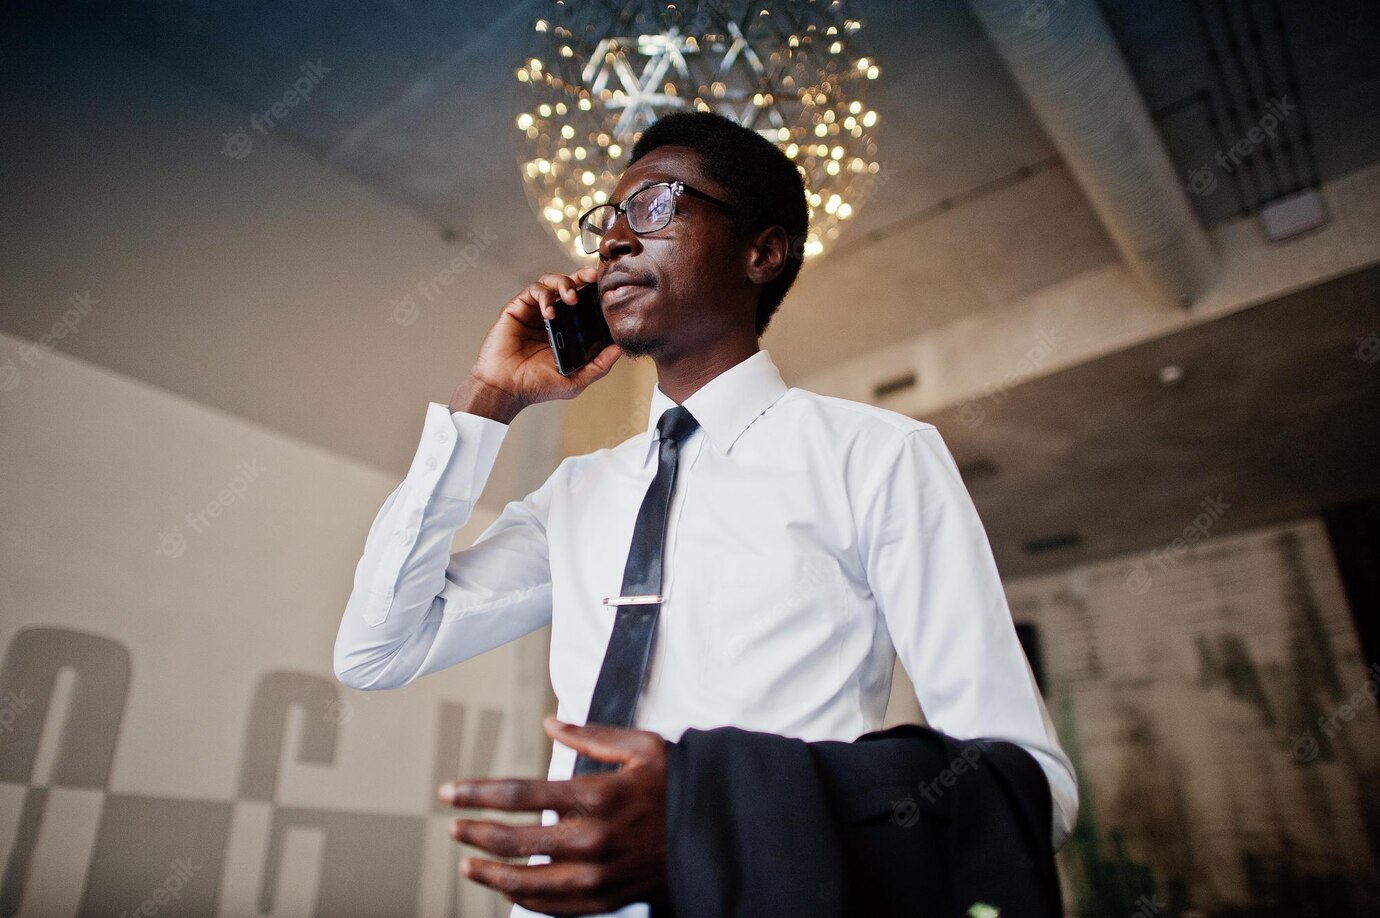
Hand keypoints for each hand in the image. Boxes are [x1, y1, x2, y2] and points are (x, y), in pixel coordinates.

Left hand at [438, 716, 667, 915]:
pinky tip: (509, 891)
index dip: (476, 792)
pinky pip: (554, 908)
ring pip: (527, 883)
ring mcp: (598, 876)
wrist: (719, 831)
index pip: (518, 795)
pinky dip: (525, 901)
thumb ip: (590, 736)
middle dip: (474, 832)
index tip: (450, 791)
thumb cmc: (680, 784)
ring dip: (490, 874)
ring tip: (468, 866)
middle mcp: (592, 840)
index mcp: (596, 796)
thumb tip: (551, 724)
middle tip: (453, 825)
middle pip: (513, 841)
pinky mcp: (608, 900)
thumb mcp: (641, 746)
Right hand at [451, 266, 621, 422]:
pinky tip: (551, 312)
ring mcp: (533, 312)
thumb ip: (600, 364)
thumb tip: (621, 348)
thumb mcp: (577, 379)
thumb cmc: (537, 386)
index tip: (608, 289)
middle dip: (582, 277)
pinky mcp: (517, 309)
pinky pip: (533, 291)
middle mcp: (551, 317)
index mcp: (566, 330)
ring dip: (564, 283)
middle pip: (568, 285)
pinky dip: (544, 296)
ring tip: (571, 297)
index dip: (594, 292)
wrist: (507, 389)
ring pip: (550, 282)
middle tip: (593, 278)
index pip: (583, 303)